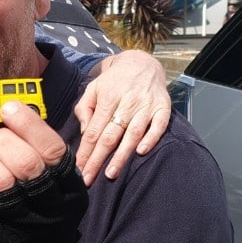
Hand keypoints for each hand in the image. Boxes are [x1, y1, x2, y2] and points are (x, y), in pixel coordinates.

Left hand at [0, 102, 87, 242]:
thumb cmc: (42, 215)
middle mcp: (50, 207)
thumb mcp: (57, 189)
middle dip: (2, 142)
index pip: (52, 149)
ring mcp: (21, 223)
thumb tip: (15, 114)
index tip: (8, 108)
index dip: (28, 124)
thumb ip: (43, 156)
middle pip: (23, 161)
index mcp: (69, 189)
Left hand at [74, 49, 171, 184]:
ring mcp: (146, 105)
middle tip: (89, 179)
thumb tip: (86, 133)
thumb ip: (84, 109)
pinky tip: (141, 152)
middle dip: (98, 159)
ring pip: (132, 133)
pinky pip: (158, 125)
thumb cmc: (113, 82)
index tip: (79, 169)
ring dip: (122, 155)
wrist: (142, 63)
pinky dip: (150, 139)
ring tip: (111, 173)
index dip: (86, 151)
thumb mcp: (93, 88)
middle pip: (110, 135)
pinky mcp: (163, 107)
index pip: (94, 130)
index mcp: (108, 98)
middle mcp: (127, 102)